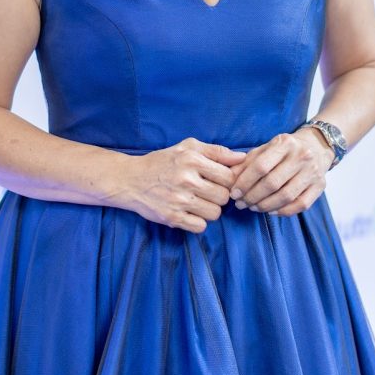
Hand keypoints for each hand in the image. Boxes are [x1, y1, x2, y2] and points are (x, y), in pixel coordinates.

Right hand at [128, 137, 247, 232]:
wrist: (131, 179)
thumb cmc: (163, 161)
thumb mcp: (188, 147)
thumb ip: (216, 151)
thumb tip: (242, 158)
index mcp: (192, 160)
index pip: (228, 177)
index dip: (227, 180)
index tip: (218, 181)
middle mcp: (186, 180)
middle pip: (224, 197)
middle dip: (219, 195)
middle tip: (208, 191)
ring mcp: (179, 200)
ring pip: (215, 214)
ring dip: (210, 209)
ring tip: (198, 202)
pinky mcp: (172, 217)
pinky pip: (200, 227)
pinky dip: (198, 222)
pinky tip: (190, 212)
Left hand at [227, 129, 332, 216]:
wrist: (317, 146)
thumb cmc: (285, 149)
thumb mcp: (266, 148)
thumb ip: (247, 162)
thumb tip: (230, 178)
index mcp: (285, 143)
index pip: (261, 166)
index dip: (245, 182)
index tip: (234, 193)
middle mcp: (301, 156)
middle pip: (273, 183)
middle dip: (253, 197)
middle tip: (241, 204)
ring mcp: (313, 172)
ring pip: (286, 196)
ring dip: (266, 206)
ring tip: (253, 208)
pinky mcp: (320, 186)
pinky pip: (301, 205)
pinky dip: (284, 211)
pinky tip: (271, 211)